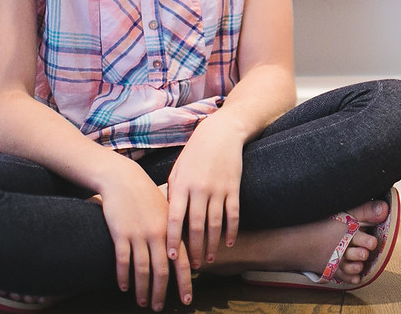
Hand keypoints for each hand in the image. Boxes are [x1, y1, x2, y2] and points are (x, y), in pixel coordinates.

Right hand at [96, 162, 171, 310]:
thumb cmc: (147, 195)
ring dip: (143, 289)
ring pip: (142, 270)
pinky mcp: (121, 234)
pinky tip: (124, 287)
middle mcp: (158, 234)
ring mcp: (138, 235)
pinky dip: (124, 277)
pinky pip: (123, 261)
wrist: (124, 179)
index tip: (187, 299)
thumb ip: (174, 231)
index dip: (184, 282)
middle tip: (160, 308)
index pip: (181, 261)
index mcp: (172, 229)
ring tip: (143, 303)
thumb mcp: (166, 210)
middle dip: (162, 292)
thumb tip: (180, 252)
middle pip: (162, 271)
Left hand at [166, 115, 245, 270]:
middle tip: (192, 266)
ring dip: (212, 244)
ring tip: (209, 260)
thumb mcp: (178, 170)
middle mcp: (199, 189)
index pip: (175, 218)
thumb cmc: (194, 153)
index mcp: (182, 185)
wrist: (221, 133)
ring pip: (215, 223)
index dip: (172, 239)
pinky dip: (231, 230)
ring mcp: (218, 189)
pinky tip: (228, 242)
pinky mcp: (234, 188)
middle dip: (193, 249)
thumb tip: (166, 218)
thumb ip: (172, 192)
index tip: (170, 258)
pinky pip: (233, 214)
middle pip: (195, 226)